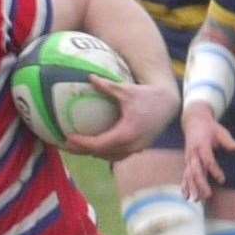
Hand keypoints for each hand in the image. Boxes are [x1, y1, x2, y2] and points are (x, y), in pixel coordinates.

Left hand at [62, 78, 177, 161]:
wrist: (169, 105)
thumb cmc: (147, 96)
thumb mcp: (126, 90)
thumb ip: (107, 86)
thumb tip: (89, 77)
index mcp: (126, 133)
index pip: (99, 144)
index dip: (82, 143)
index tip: (68, 138)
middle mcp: (131, 145)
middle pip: (101, 154)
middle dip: (82, 151)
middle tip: (65, 145)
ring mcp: (136, 149)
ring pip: (109, 157)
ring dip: (93, 153)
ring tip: (77, 147)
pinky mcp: (139, 148)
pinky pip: (118, 155)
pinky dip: (105, 152)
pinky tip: (94, 146)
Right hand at [181, 103, 234, 201]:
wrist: (194, 121)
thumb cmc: (210, 128)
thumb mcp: (221, 131)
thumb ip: (229, 141)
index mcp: (202, 145)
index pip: (207, 160)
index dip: (214, 170)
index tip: (222, 180)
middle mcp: (193, 153)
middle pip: (195, 171)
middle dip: (200, 184)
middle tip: (207, 196)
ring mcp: (188, 159)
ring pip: (188, 175)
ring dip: (191, 188)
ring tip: (195, 200)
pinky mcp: (187, 163)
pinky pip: (184, 176)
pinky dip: (184, 186)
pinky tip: (186, 197)